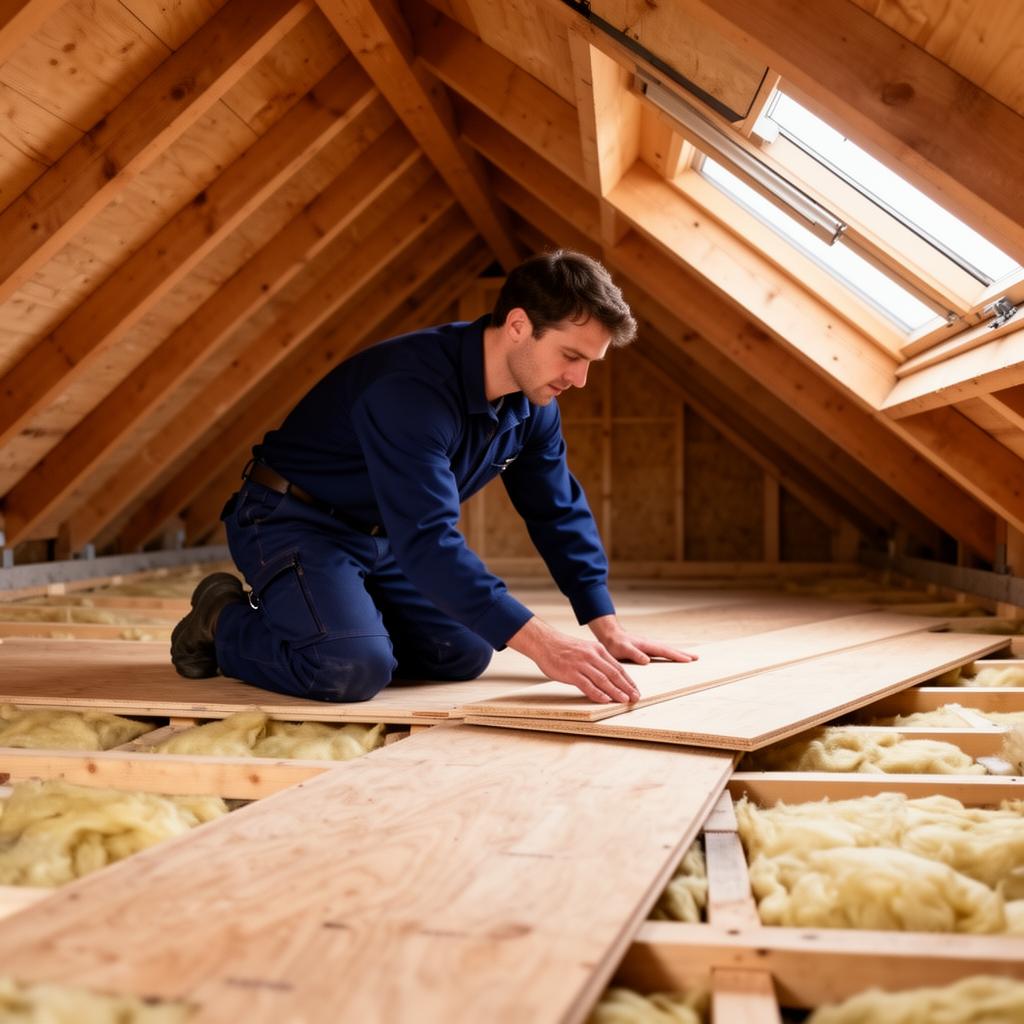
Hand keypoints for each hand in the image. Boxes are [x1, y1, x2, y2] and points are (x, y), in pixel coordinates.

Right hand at [506, 617, 640, 703]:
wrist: (545, 643)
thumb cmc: (564, 648)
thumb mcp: (585, 649)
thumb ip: (597, 660)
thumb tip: (609, 676)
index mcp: (598, 649)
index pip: (618, 667)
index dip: (628, 680)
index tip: (635, 690)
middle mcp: (592, 656)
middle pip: (614, 674)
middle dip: (626, 687)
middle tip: (635, 698)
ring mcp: (582, 664)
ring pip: (603, 680)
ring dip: (615, 691)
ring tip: (624, 700)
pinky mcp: (571, 672)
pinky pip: (587, 684)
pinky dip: (597, 693)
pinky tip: (605, 699)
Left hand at [588, 614, 698, 665]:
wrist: (609, 634)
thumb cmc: (614, 643)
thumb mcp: (622, 649)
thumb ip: (634, 654)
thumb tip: (648, 660)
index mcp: (646, 645)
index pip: (664, 651)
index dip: (677, 656)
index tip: (689, 660)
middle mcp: (649, 644)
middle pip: (669, 649)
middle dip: (683, 653)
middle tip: (697, 658)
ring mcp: (648, 645)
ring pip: (666, 649)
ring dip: (678, 653)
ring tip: (690, 657)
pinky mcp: (646, 648)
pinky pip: (661, 651)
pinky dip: (669, 653)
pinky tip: (672, 657)